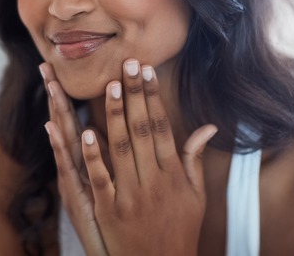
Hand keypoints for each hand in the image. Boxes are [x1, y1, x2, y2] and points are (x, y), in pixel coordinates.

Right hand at [41, 63, 108, 255]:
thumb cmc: (116, 226)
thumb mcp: (111, 189)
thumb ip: (109, 159)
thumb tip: (100, 133)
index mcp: (84, 164)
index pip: (75, 122)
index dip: (65, 96)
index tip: (56, 69)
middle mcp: (75, 170)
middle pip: (64, 125)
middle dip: (56, 95)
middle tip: (45, 66)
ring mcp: (74, 182)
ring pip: (65, 141)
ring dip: (59, 112)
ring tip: (51, 86)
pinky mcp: (78, 198)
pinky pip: (73, 169)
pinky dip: (68, 150)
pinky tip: (62, 129)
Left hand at [46, 59, 216, 255]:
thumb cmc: (180, 230)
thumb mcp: (196, 196)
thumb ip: (194, 159)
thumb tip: (208, 128)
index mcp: (174, 174)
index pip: (161, 127)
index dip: (153, 98)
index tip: (146, 71)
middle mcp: (155, 181)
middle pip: (142, 131)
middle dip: (135, 95)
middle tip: (127, 64)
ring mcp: (132, 196)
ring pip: (122, 149)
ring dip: (116, 117)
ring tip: (111, 86)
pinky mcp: (110, 212)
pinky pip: (101, 179)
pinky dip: (93, 156)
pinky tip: (86, 132)